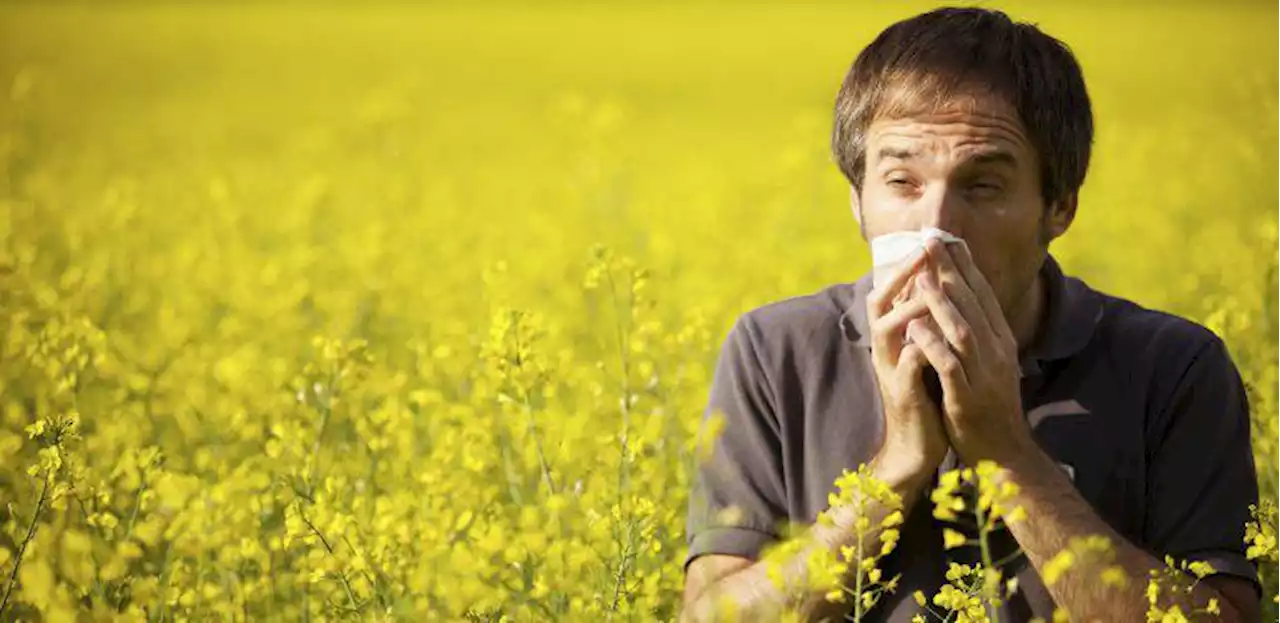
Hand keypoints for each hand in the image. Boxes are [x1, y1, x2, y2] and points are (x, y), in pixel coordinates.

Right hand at [865, 249, 950, 480]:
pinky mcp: (903, 394)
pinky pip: (906, 368)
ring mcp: (891, 370)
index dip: (909, 264)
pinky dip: (918, 351)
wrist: (917, 446)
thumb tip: (935, 289)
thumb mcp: (925, 354)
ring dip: (908, 308)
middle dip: (901, 275)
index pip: (894, 291)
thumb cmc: (927, 397)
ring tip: (929, 287)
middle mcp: (886, 348)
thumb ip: (925, 325)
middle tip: (923, 249)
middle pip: (880, 301)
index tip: (932, 239)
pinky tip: (932, 337)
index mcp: (894, 337)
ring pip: (888, 330)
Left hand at [910, 238, 1034, 465]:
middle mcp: (997, 353)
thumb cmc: (987, 406)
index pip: (984, 296)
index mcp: (1001, 342)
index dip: (966, 266)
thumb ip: (977, 334)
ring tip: (922, 276)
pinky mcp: (967, 399)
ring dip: (942, 302)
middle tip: (933, 241)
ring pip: (963, 331)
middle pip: (974, 305)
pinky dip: (933, 345)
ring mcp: (984, 376)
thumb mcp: (988, 364)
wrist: (1002, 454)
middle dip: (952, 272)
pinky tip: (916, 328)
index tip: (949, 239)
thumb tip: (961, 300)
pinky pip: (950, 367)